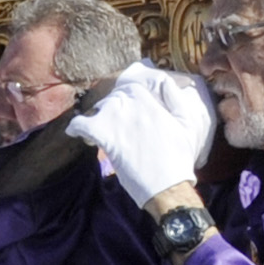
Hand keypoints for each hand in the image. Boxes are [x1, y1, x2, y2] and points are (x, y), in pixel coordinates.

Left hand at [68, 63, 215, 208]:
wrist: (168, 184)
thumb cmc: (180, 155)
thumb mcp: (187, 121)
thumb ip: (174, 97)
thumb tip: (164, 80)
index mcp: (149, 98)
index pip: (131, 87)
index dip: (127, 99)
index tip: (128, 110)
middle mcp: (131, 103)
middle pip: (113, 97)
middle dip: (113, 109)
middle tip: (115, 124)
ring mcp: (116, 118)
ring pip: (98, 109)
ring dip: (98, 118)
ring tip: (100, 131)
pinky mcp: (105, 136)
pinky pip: (82, 124)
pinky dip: (77, 127)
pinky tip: (76, 132)